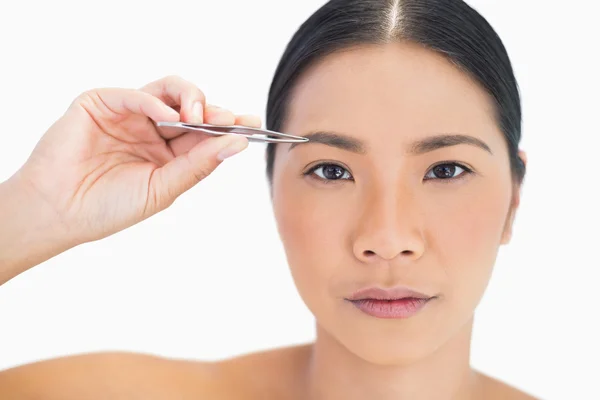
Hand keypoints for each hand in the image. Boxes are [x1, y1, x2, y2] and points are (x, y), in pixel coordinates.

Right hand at [13, 75, 259, 244]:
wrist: (60, 212)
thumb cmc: (109, 207)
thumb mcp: (162, 189)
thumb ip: (198, 165)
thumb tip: (237, 144)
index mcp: (168, 153)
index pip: (205, 134)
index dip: (229, 128)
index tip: (254, 125)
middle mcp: (152, 130)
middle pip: (193, 109)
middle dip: (215, 112)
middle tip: (231, 119)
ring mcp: (130, 115)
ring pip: (170, 91)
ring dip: (192, 99)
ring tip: (201, 117)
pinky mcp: (104, 103)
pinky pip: (137, 94)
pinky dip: (157, 102)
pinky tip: (172, 118)